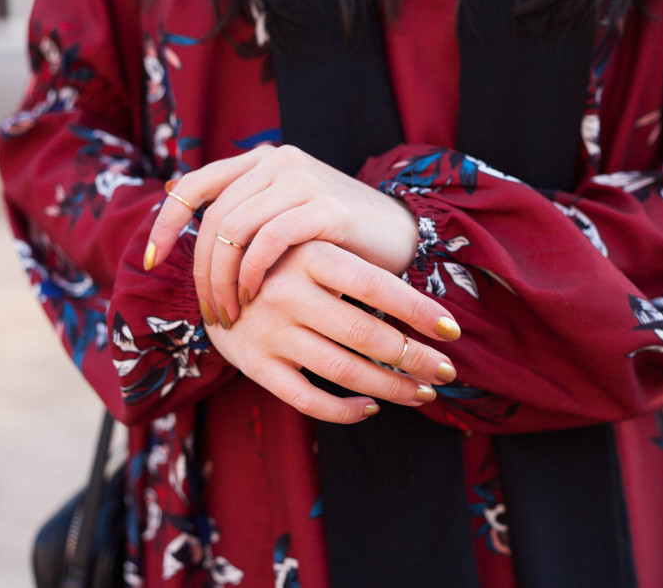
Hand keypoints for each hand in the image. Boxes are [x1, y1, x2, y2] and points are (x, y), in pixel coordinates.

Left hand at [144, 145, 417, 326]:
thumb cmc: (337, 239)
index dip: (167, 222)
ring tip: (229, 313)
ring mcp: (302, 179)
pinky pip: (269, 239)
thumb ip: (248, 220)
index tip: (151, 260)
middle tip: (207, 311)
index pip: (196, 184)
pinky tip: (253, 297)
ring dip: (223, 279)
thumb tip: (191, 236)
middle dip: (201, 271)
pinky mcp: (325, 207)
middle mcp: (279, 161)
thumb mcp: (286, 223)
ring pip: (236, 229)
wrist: (402, 238)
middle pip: (215, 217)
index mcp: (263, 161)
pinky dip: (252, 272)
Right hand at [205, 241, 460, 422]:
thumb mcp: (311, 252)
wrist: (210, 282)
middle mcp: (285, 292)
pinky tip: (370, 408)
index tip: (452, 330)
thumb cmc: (280, 267)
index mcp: (308, 256)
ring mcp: (267, 332)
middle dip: (416, 357)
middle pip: (366, 334)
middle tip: (445, 370)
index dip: (419, 309)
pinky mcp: (253, 364)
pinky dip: (345, 410)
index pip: (377, 285)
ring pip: (343, 371)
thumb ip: (356, 272)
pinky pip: (307, 399)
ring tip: (422, 393)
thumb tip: (426, 313)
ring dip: (392, 388)